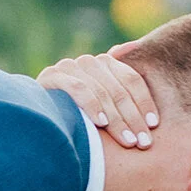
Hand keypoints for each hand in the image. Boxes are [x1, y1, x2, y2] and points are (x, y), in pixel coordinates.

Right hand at [37, 49, 160, 147]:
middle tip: (143, 142)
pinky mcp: (52, 76)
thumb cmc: (76, 112)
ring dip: (117, 119)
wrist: (37, 114)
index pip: (132, 79)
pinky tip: (101, 123)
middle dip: (133, 118)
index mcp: (105, 63)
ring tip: (128, 140)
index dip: (145, 102)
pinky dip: (92, 106)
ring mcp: (70, 66)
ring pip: (102, 92)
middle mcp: (89, 61)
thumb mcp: (102, 101)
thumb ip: (121, 84)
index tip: (154, 126)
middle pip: (119, 89)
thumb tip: (137, 49)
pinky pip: (78, 89)